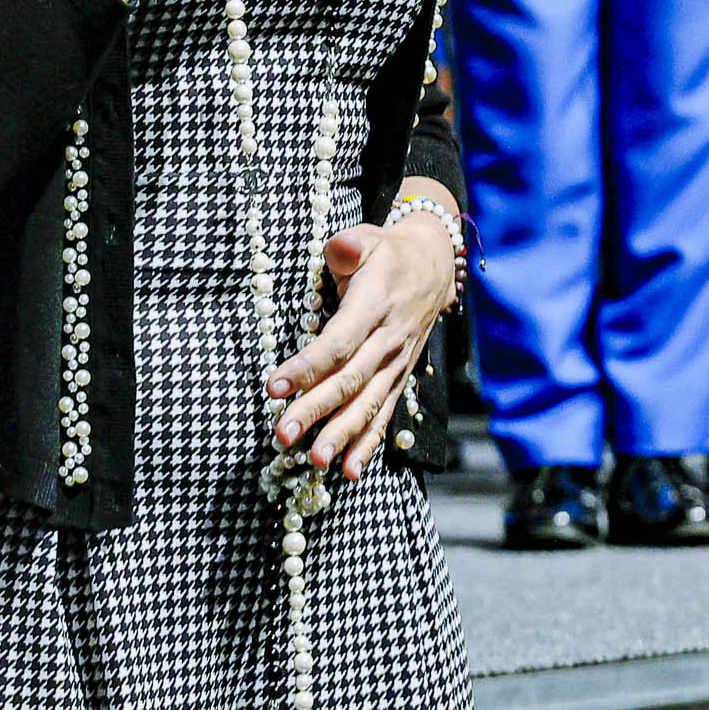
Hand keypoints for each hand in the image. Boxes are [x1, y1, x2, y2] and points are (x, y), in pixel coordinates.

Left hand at [268, 200, 458, 479]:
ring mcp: (397, 363)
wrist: (434, 265)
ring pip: (368, 404)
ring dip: (341, 434)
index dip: (307, 366)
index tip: (273, 387)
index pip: (339, 341)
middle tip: (282, 435)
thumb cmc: (386, 253)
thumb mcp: (368, 238)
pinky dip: (368, 444)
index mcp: (376, 304)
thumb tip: (338, 250)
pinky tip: (349, 471)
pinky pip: (384, 414)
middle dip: (316, 410)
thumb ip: (350, 247)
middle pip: (350, 380)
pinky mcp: (400, 378)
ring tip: (313, 460)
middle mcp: (389, 339)